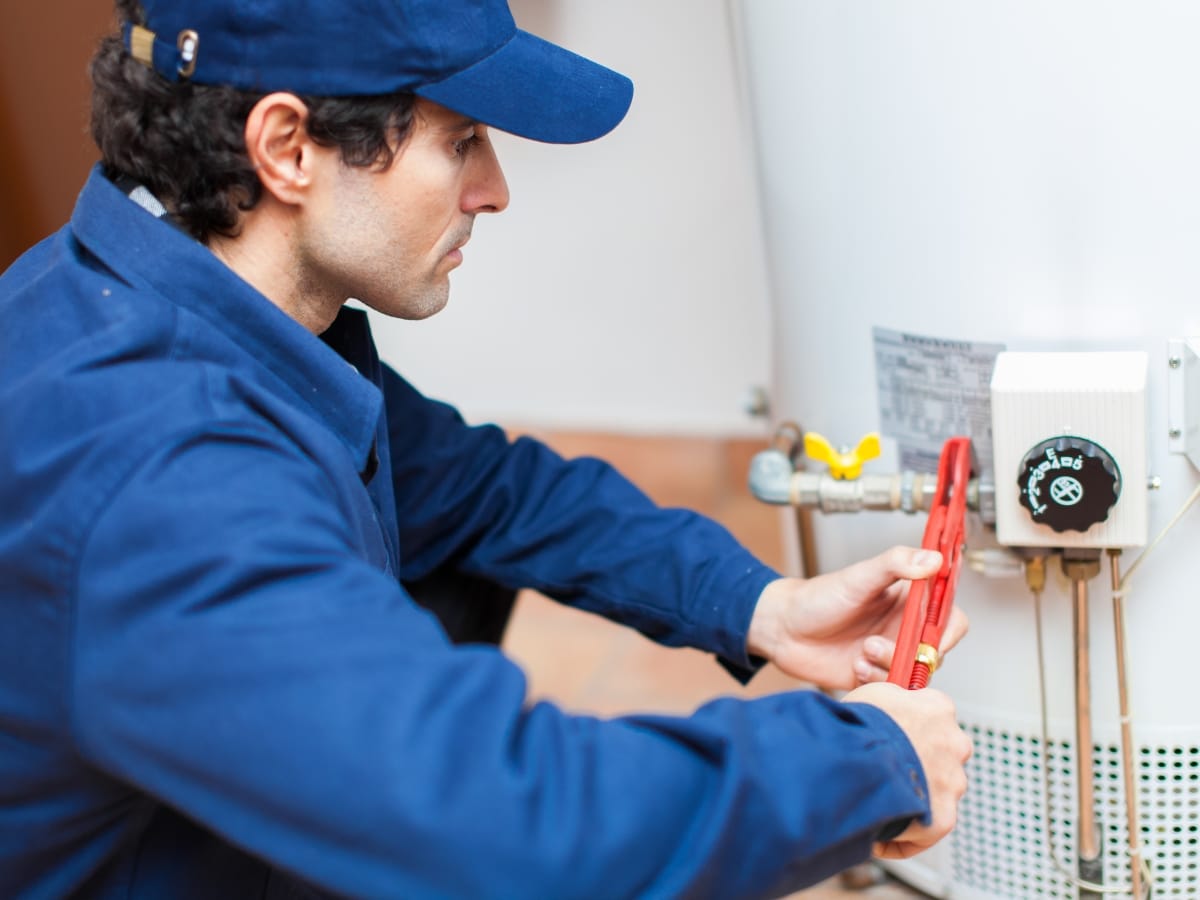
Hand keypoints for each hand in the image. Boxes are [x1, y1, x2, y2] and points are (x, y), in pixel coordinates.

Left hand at [746, 546, 967, 690]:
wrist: (782, 629)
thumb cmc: (818, 597)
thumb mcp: (858, 576)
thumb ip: (896, 563)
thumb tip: (934, 558)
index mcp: (908, 601)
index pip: (950, 618)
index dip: (947, 631)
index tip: (929, 638)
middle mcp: (903, 629)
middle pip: (935, 652)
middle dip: (912, 655)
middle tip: (876, 645)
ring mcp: (890, 654)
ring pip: (914, 674)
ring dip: (889, 667)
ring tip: (861, 653)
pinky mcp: (875, 677)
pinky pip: (892, 690)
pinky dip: (876, 681)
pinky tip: (854, 667)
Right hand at [841, 681, 971, 857]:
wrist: (860, 759)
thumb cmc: (862, 724)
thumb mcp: (875, 693)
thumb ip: (893, 698)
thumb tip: (892, 702)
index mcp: (938, 708)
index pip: (934, 715)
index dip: (911, 726)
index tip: (895, 734)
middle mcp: (955, 743)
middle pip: (941, 754)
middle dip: (919, 762)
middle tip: (886, 769)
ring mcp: (952, 782)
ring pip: (937, 791)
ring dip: (914, 796)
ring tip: (879, 801)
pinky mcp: (944, 818)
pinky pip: (926, 830)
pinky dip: (905, 835)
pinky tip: (879, 836)